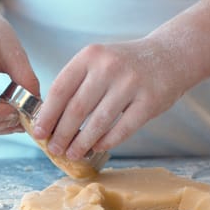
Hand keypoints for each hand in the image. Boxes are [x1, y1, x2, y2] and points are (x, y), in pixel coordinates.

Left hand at [33, 37, 185, 159]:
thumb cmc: (126, 64)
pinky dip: (107, 142)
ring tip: (73, 154)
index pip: (60, 89)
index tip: (38, 132)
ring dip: (82, 143)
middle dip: (62, 134)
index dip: (47, 114)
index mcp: (90, 56)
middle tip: (54, 149)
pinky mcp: (149, 101)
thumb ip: (77, 83)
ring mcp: (131, 83)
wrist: (171, 55)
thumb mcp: (98, 61)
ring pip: (99, 122)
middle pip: (77, 108)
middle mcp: (109, 67)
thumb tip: (51, 119)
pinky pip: (123, 129)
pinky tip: (97, 148)